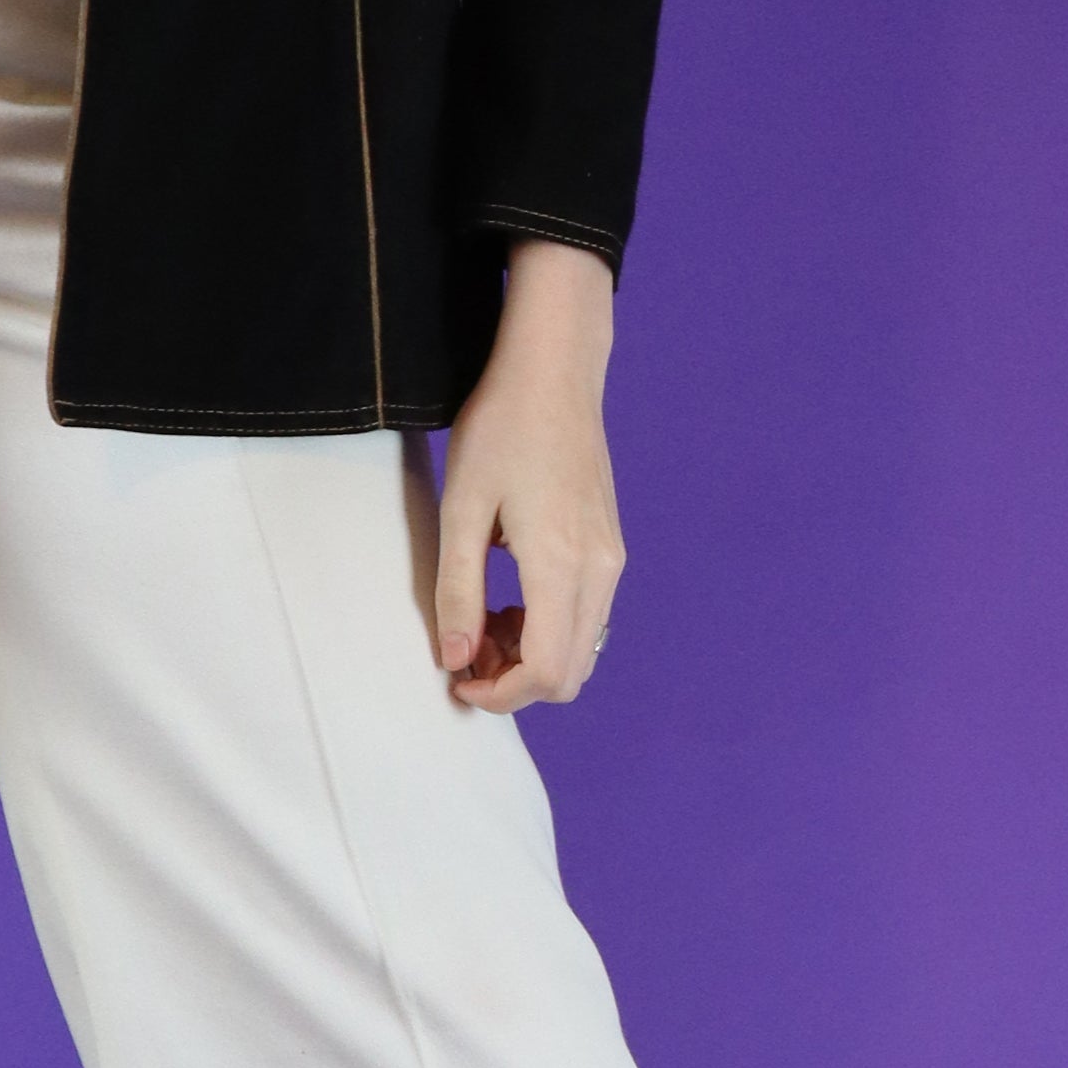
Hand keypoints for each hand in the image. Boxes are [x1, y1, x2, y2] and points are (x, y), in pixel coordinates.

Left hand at [434, 238, 623, 710]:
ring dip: (533, 655)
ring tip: (483, 619)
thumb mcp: (462, 507)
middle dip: (516, 681)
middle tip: (466, 651)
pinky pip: (588, 615)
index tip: (458, 679)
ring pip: (583, 647)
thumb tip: (456, 658)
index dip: (500, 694)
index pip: (546, 671)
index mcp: (562, 564)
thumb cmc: (501, 428)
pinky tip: (512, 595)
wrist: (554, 372)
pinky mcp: (611, 545)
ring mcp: (612, 558)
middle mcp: (600, 570)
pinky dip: (551, 627)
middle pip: (571, 672)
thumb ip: (458, 589)